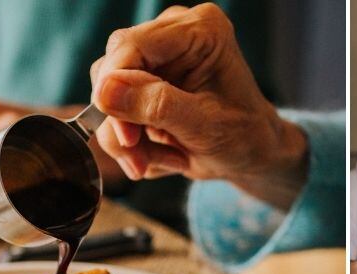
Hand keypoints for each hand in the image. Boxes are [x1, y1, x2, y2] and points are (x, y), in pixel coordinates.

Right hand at [90, 3, 306, 209]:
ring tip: (171, 160)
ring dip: (130, 140)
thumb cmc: (244, 136)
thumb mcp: (205, 126)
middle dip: (123, 120)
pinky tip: (168, 155)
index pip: (132, 45)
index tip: (124, 135)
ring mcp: (156, 58)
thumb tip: (104, 92)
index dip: (114, 87)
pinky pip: (115, 111)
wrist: (252, 155)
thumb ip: (157, 106)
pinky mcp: (144, 83)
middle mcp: (173, 34)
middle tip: (141, 160)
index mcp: (199, 30)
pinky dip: (135, 144)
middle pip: (112, 67)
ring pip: (108, 93)